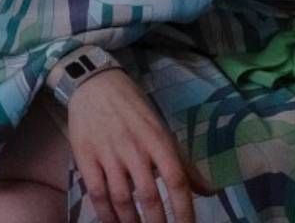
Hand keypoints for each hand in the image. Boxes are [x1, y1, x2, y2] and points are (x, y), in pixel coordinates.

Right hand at [66, 70, 210, 222]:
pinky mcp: (86, 157)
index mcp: (158, 140)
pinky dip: (105, 214)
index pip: (176, 180)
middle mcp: (134, 147)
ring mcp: (108, 153)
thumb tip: (209, 192)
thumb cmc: (133, 109)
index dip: (184, 210)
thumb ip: (184, 164)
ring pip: (121, 198)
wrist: (94, 84)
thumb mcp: (162, 130)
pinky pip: (96, 193)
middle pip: (149, 195)